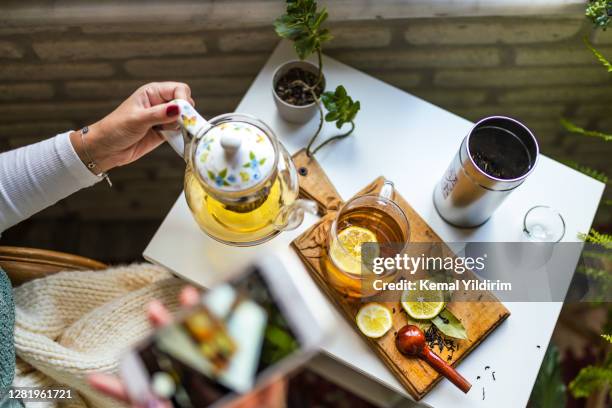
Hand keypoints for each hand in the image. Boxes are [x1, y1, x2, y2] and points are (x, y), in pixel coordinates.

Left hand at [70, 82, 193, 173]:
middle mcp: (160, 103)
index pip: (178, 89)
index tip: (181, 113)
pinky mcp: (164, 132)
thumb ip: (159, 114)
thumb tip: (179, 108)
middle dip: (185, 114)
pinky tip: (171, 137)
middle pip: (184, 103)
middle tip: (176, 124)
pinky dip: (180, 135)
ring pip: (184, 118)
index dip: (183, 99)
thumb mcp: (137, 120)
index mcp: (152, 92)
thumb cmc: (115, 129)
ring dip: (182, 126)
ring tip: (168, 132)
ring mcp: (163, 118)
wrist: (106, 149)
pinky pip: (179, 131)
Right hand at [87, 286, 286, 407]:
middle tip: (157, 310)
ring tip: (130, 339)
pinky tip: (101, 381)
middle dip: (168, 330)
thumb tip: (279, 355)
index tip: (196, 299)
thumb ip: (271, 384)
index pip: (214, 346)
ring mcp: (178, 400)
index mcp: (226, 382)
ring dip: (142, 353)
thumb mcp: (266, 404)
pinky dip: (118, 392)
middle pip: (182, 354)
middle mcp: (199, 388)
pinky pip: (137, 403)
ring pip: (157, 373)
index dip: (205, 322)